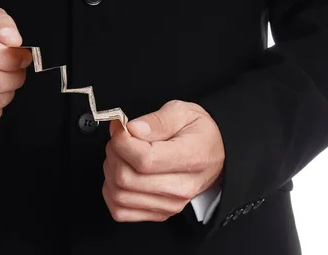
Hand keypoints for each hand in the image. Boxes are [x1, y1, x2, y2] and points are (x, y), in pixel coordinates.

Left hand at [103, 100, 224, 221]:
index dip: (122, 142)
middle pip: (126, 179)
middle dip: (114, 153)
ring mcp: (170, 204)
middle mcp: (181, 187)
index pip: (144, 159)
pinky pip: (121, 211)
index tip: (119, 128)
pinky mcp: (159, 213)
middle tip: (119, 138)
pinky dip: (111, 192)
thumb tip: (132, 130)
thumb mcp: (182, 112)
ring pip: (119, 195)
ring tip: (121, 154)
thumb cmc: (199, 133)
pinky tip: (121, 174)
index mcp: (191, 158)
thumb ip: (156, 120)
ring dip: (111, 171)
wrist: (217, 154)